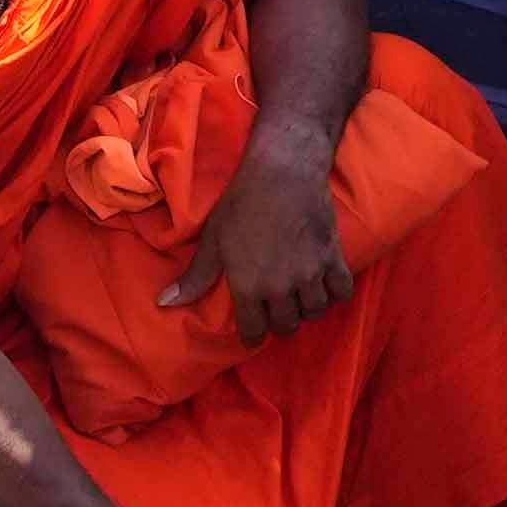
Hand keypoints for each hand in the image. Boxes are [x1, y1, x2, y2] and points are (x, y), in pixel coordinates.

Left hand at [173, 140, 354, 336]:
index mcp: (248, 287)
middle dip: (280, 322)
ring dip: (307, 308)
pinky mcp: (334, 258)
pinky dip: (335, 292)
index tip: (254, 329)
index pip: (254, 333)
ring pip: (315, 312)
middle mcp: (281, 288)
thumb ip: (195, 278)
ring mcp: (310, 274)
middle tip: (276, 309)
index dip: (252, 334)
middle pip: (287, 326)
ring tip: (300, 297)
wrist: (282, 171)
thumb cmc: (241, 203)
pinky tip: (325, 284)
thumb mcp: (213, 240)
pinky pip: (342, 292)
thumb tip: (164, 304)